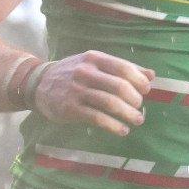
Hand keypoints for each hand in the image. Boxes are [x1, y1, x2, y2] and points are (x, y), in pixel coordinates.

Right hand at [33, 50, 152, 135]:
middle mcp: (86, 72)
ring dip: (129, 115)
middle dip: (136, 100)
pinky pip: (98, 118)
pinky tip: (123, 130)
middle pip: (120, 87)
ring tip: (137, 120)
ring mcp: (77, 90)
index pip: (124, 68)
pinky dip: (115, 126)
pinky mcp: (71, 108)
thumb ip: (122, 68)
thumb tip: (151, 75)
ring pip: (111, 103)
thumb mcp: (94, 64)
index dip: (139, 81)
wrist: (38, 84)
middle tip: (139, 108)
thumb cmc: (73, 73)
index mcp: (94, 58)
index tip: (145, 91)